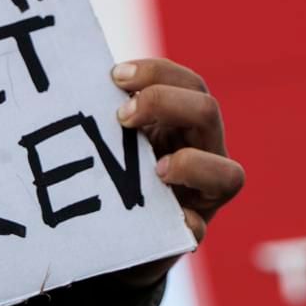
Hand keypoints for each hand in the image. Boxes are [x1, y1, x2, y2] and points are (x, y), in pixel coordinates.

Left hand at [112, 58, 244, 281]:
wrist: (110, 232)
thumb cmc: (111, 171)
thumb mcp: (111, 137)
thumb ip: (106, 117)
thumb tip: (77, 83)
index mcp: (182, 122)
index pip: (187, 83)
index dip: (158, 72)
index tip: (116, 76)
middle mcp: (203, 152)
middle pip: (208, 111)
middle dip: (165, 103)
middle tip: (122, 117)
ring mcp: (205, 194)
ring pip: (228, 174)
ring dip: (189, 165)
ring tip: (155, 170)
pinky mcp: (191, 232)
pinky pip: (198, 228)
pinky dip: (184, 224)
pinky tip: (167, 218)